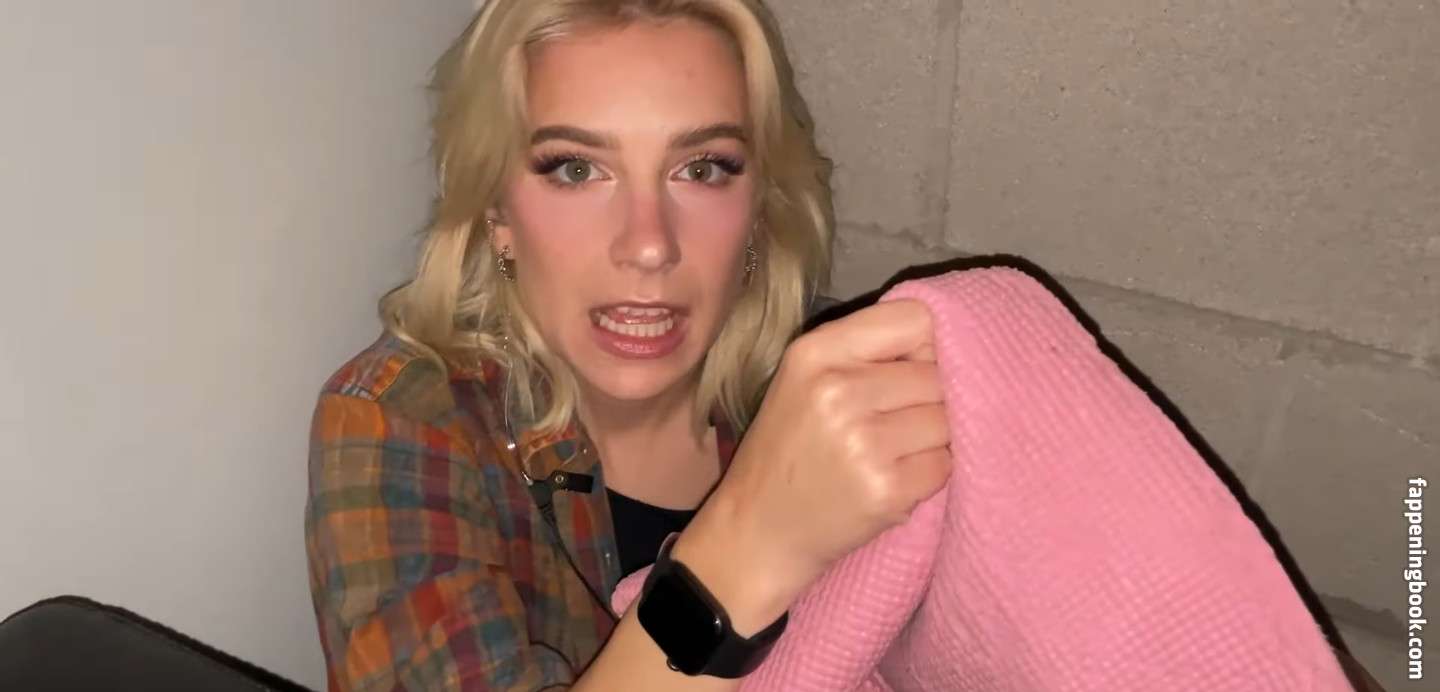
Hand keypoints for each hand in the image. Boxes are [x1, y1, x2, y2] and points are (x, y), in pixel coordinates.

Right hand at [675, 299, 951, 630]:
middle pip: (937, 374)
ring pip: (948, 420)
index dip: (924, 347)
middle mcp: (838, 390)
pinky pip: (944, 465)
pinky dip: (928, 475)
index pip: (916, 319)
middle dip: (928, 400)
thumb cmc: (789, 448)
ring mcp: (864, 442)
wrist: (758, 530)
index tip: (909, 372)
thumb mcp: (805, 379)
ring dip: (932, 440)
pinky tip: (892, 481)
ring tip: (891, 455)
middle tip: (892, 425)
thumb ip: (866, 351)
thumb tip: (950, 344)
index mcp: (816, 352)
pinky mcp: (886, 489)